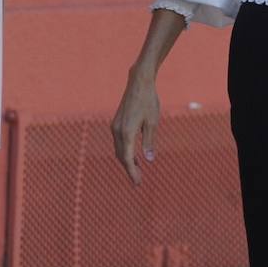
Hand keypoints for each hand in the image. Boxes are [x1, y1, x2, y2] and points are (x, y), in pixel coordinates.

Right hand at [111, 68, 159, 184]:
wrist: (139, 82)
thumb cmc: (148, 101)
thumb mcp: (152, 122)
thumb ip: (149, 142)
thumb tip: (149, 161)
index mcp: (126, 132)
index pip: (128, 159)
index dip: (132, 172)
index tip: (137, 184)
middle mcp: (117, 131)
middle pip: (121, 156)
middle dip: (129, 169)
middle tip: (138, 181)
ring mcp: (115, 126)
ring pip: (119, 150)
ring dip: (127, 161)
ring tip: (138, 170)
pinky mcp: (116, 122)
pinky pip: (119, 142)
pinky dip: (125, 151)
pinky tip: (134, 155)